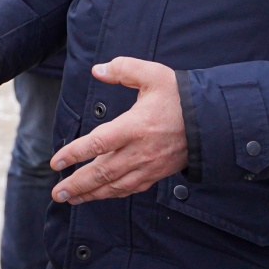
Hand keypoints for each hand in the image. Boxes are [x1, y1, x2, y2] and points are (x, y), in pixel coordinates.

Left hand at [49, 57, 187, 204]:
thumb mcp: (152, 74)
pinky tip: (100, 195)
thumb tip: (98, 70)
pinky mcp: (157, 173)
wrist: (213, 120)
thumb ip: (123, 69)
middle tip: (57, 193)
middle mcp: (140, 151)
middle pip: (103, 172)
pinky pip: (131, 188)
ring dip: (91, 193)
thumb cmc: (181, 96)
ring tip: (71, 198)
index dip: (74, 154)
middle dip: (78, 184)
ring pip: (115, 185)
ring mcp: (149, 165)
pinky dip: (113, 194)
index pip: (98, 143)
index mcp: (135, 126)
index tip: (56, 162)